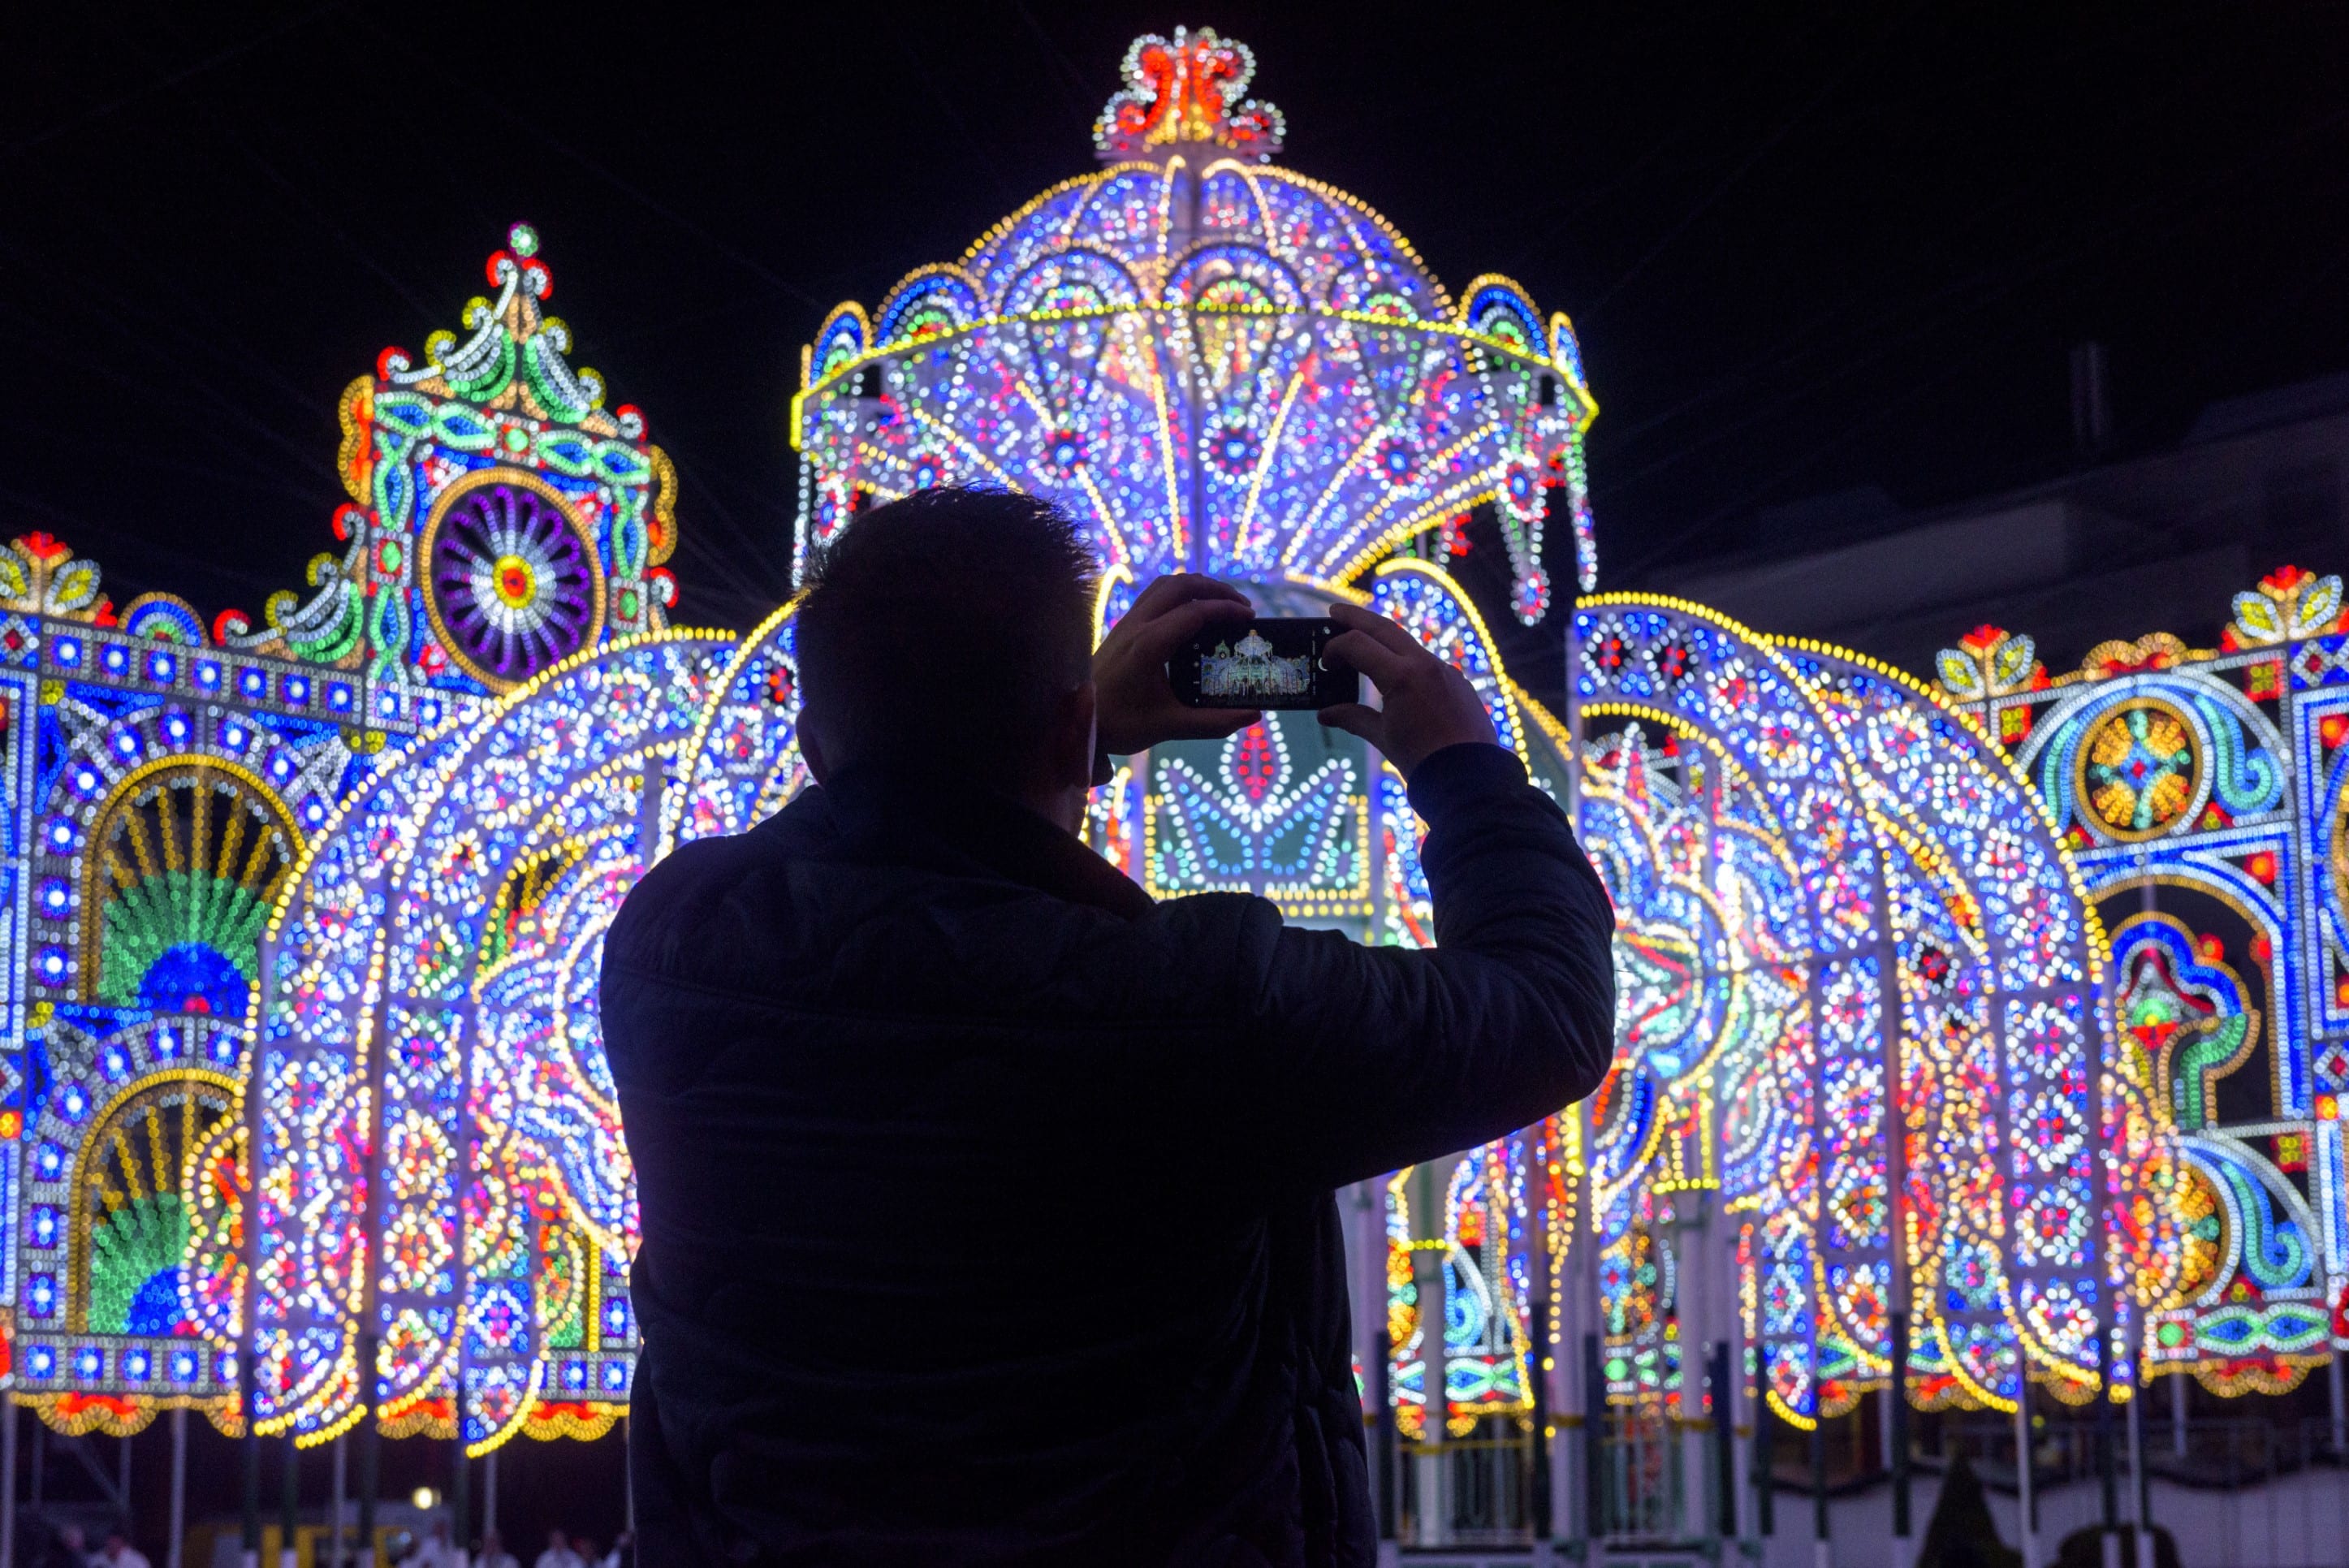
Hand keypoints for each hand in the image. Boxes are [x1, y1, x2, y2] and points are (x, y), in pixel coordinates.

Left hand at [1093, 573, 1260, 754]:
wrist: (1075, 721)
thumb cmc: (1120, 725)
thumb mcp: (1169, 726)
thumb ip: (1213, 722)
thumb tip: (1253, 716)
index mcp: (1149, 645)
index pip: (1195, 612)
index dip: (1227, 610)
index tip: (1249, 618)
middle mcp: (1137, 625)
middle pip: (1181, 585)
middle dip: (1216, 589)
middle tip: (1241, 606)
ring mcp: (1127, 622)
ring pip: (1165, 585)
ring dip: (1196, 586)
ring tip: (1220, 603)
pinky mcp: (1122, 626)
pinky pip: (1153, 595)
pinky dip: (1179, 593)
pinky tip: (1191, 612)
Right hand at [1316, 600, 1497, 776]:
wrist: (1471, 779)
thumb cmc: (1423, 761)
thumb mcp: (1383, 738)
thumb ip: (1353, 718)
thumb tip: (1326, 713)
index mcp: (1402, 676)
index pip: (1359, 644)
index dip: (1336, 648)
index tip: (1325, 661)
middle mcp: (1425, 664)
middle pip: (1384, 628)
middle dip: (1357, 618)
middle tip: (1335, 613)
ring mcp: (1445, 671)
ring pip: (1408, 643)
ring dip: (1383, 638)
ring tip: (1363, 640)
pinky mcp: (1458, 682)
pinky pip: (1427, 662)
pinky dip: (1405, 660)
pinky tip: (1396, 672)